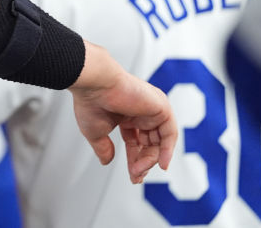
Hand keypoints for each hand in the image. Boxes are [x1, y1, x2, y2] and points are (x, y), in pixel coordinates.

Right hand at [68, 41, 176, 182]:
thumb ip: (103, 148)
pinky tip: (161, 163)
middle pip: (149, 143)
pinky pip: (169, 133)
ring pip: (159, 141)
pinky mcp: (160, 107)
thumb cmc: (91, 101)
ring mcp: (152, 109)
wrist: (95, 84)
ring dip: (150, 159)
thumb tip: (106, 161)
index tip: (133, 174)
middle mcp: (141, 111)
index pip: (136, 141)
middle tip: (136, 175)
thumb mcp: (96, 132)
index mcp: (126, 114)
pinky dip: (167, 150)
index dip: (135, 159)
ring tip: (139, 170)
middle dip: (143, 162)